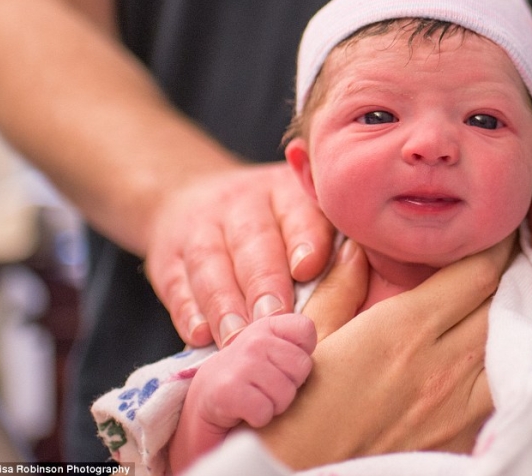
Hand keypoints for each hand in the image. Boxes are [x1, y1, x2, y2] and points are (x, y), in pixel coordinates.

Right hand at [144, 162, 334, 347]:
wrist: (190, 193)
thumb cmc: (273, 224)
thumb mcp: (302, 213)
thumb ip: (332, 240)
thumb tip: (365, 270)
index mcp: (286, 192)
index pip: (297, 212)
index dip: (303, 238)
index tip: (307, 268)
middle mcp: (242, 204)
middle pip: (252, 242)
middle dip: (263, 281)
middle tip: (274, 318)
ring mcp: (200, 227)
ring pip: (211, 263)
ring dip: (225, 304)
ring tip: (238, 339)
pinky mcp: (167, 256)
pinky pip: (176, 282)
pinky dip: (187, 310)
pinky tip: (199, 335)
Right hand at [169, 313, 315, 472]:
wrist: (202, 417)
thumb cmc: (247, 390)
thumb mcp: (274, 360)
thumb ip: (298, 346)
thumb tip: (344, 323)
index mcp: (266, 325)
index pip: (306, 330)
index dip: (300, 358)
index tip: (281, 370)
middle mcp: (251, 336)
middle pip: (302, 366)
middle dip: (288, 388)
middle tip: (264, 391)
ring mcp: (237, 360)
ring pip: (286, 391)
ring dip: (272, 406)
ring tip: (253, 402)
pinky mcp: (225, 389)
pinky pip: (265, 410)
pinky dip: (257, 419)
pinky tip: (241, 413)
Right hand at [255, 235, 515, 469]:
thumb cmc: (291, 411)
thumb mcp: (308, 339)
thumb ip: (339, 288)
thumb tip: (355, 248)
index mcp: (403, 331)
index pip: (478, 274)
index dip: (496, 246)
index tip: (498, 230)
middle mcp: (442, 367)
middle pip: (506, 305)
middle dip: (513, 275)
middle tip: (512, 257)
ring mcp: (458, 409)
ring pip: (515, 348)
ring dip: (516, 320)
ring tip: (510, 302)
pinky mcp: (461, 440)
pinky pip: (502, 391)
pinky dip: (507, 364)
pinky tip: (496, 353)